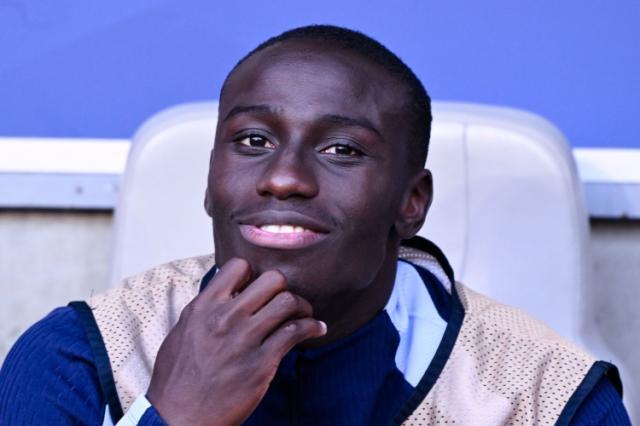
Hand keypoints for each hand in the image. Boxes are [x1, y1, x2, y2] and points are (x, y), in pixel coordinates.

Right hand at [146, 258, 326, 424]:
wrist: (178, 418)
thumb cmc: (177, 380)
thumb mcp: (181, 333)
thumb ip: (204, 311)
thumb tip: (222, 295)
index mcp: (204, 307)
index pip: (238, 266)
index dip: (254, 274)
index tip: (259, 289)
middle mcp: (225, 317)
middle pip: (272, 279)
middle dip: (284, 287)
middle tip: (287, 301)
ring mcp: (245, 338)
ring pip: (288, 301)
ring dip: (302, 306)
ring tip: (305, 314)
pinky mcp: (262, 362)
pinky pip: (296, 331)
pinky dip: (312, 327)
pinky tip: (316, 330)